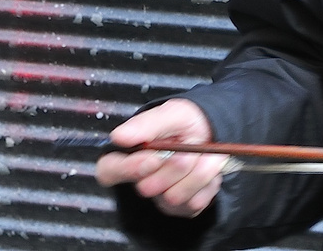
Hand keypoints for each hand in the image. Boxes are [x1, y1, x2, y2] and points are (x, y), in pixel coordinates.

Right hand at [95, 98, 224, 218]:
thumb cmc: (186, 121)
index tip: (154, 158)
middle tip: (191, 144)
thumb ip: (147, 124)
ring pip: (174, 197)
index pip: (109, 171)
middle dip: (177, 163)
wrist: (213, 130)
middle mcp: (141, 180)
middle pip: (148, 187)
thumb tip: (119, 136)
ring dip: (198, 171)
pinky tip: (208, 166)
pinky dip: (210, 182)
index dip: (129, 169)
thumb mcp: (173, 113)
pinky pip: (195, 203)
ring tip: (204, 152)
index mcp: (129, 155)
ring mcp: (161, 197)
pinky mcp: (183, 208)